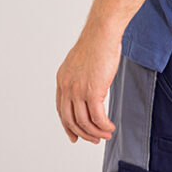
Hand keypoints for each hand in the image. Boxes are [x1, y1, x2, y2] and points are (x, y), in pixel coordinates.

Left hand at [55, 25, 119, 144]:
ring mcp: (78, 90)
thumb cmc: (96, 42)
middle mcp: (67, 86)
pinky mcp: (93, 92)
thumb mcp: (81, 62)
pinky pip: (98, 118)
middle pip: (71, 120)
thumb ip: (81, 78)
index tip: (75, 136)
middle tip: (94, 139)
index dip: (68, 126)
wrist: (102, 32)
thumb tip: (90, 90)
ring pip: (85, 122)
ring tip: (106, 134)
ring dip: (96, 133)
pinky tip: (110, 127)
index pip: (61, 110)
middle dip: (83, 134)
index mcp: (62, 79)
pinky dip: (104, 126)